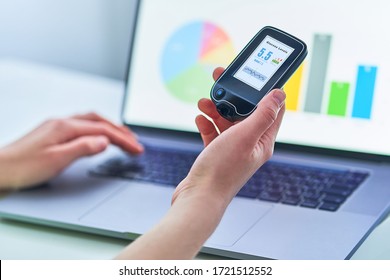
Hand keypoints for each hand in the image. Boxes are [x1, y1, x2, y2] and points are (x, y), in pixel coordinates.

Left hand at [0, 113, 142, 189]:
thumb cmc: (22, 167)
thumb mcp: (57, 160)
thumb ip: (83, 148)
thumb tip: (105, 141)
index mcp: (65, 127)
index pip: (103, 129)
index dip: (123, 139)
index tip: (137, 149)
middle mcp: (62, 122)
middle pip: (99, 121)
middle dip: (120, 130)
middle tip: (134, 142)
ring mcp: (57, 127)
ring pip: (91, 121)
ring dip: (109, 127)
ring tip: (122, 136)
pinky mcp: (52, 133)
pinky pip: (82, 126)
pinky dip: (96, 129)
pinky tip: (97, 136)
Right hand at [172, 67, 285, 205]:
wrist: (198, 196)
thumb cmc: (223, 170)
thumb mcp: (245, 136)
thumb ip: (263, 114)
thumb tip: (280, 94)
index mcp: (263, 141)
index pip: (271, 110)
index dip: (265, 91)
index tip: (254, 75)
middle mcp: (250, 144)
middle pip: (245, 112)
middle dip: (233, 96)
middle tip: (220, 78)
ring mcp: (233, 149)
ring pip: (227, 121)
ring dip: (215, 109)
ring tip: (203, 102)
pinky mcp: (217, 153)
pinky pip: (214, 132)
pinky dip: (207, 123)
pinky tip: (200, 119)